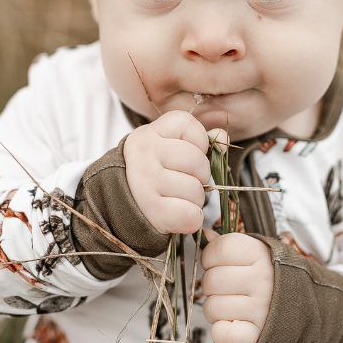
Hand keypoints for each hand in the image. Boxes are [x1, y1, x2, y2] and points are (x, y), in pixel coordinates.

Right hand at [124, 111, 223, 234]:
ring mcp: (146, 182)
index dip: (199, 140)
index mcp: (151, 134)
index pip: (186, 124)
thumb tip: (221, 138)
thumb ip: (200, 140)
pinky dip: (192, 218)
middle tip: (190, 180)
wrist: (121, 202)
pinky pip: (189, 214)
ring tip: (182, 197)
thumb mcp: (171, 147)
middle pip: (196, 159)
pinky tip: (181, 213)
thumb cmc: (155, 171)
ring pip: (194, 190)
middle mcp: (145, 154)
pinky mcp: (151, 209)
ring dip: (196, 198)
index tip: (191, 152)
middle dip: (202, 174)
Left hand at [201, 232, 273, 342]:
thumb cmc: (270, 279)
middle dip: (212, 287)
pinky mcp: (256, 335)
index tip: (220, 265)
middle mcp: (262, 280)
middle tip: (227, 290)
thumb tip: (204, 235)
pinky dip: (221, 332)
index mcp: (260, 254)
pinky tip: (233, 324)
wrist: (303, 311)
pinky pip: (222, 334)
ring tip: (233, 307)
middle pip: (211, 280)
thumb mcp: (255, 255)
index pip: (218, 250)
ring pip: (211, 308)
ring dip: (215, 310)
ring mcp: (260, 309)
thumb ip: (227, 245)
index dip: (211, 258)